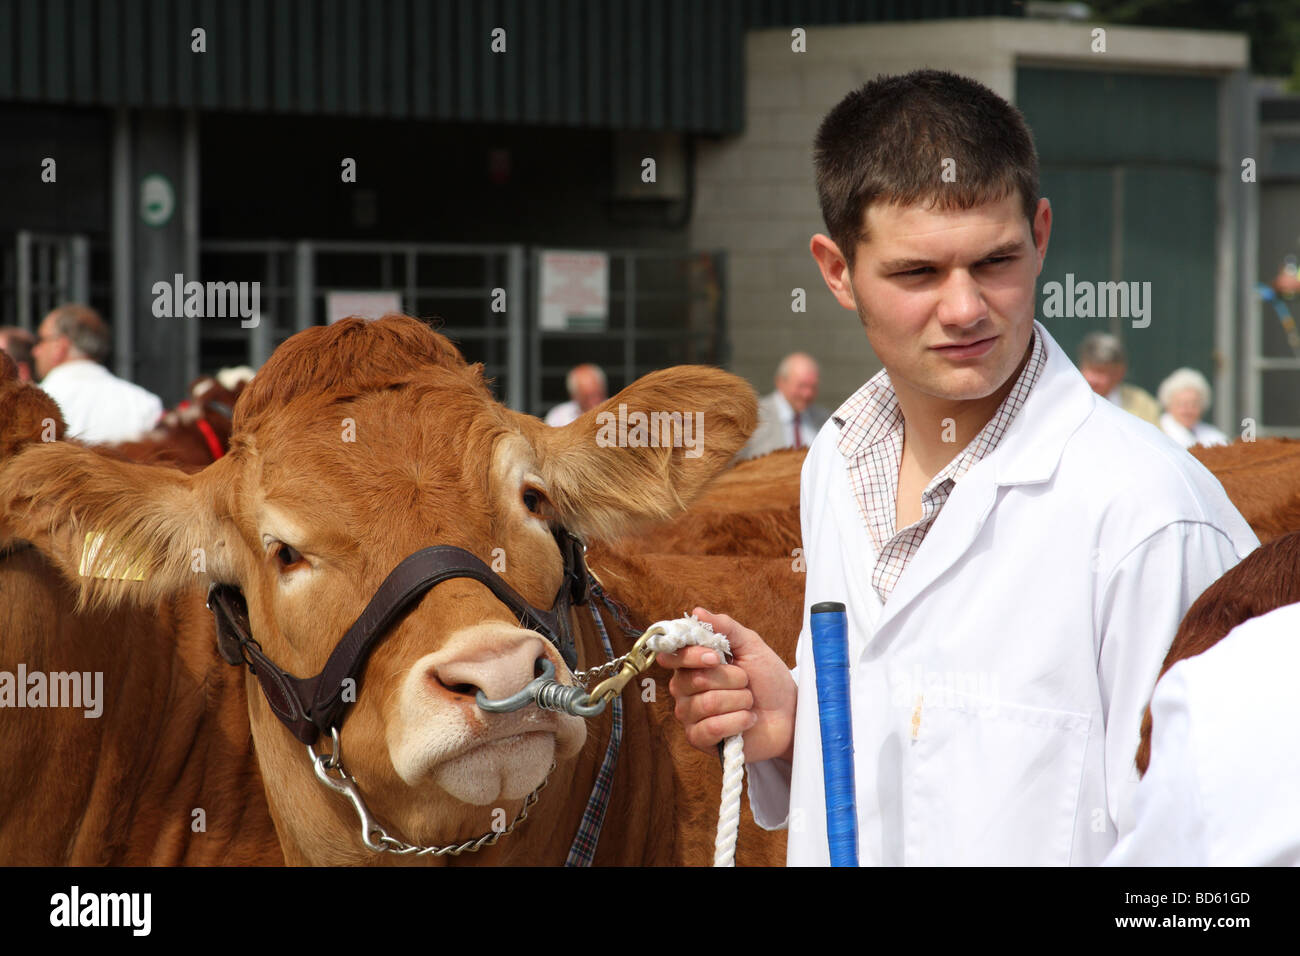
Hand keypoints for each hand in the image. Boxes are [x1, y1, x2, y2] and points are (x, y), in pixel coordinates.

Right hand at [656, 607, 796, 762]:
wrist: (789, 715)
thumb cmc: (768, 680)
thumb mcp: (751, 646)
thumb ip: (725, 627)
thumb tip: (698, 612)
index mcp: (692, 665)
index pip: (673, 656)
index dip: (693, 656)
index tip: (716, 657)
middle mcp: (685, 690)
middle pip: (695, 680)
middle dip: (731, 679)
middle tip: (746, 682)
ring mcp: (691, 716)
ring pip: (707, 703)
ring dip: (739, 701)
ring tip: (749, 702)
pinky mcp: (700, 739)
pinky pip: (712, 728)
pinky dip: (738, 721)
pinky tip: (748, 720)